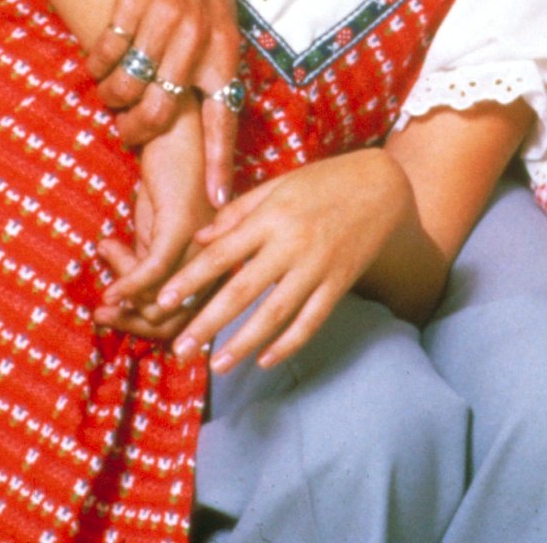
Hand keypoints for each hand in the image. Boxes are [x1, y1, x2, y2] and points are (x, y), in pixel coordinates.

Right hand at [86, 0, 240, 197]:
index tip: (214, 205)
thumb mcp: (222, 22)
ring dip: (111, 96)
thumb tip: (196, 125)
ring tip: (108, 91)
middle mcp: (200, 37)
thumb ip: (209, 68)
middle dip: (134, 133)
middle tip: (122, 131)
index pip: (224, 118)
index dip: (218, 164)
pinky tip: (96, 62)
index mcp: (226, 51)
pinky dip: (96, 63)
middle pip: (160, 112)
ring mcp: (168, 16)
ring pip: (128, 84)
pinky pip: (108, 49)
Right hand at [94, 110, 212, 336]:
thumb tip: (118, 298)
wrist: (174, 126)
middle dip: (133, 323)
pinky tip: (109, 291)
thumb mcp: (151, 229)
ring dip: (127, 303)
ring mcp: (200, 243)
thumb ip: (142, 262)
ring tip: (103, 297)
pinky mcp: (182, 225)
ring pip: (162, 300)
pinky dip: (127, 285)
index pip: (183, 316)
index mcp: (212, 263)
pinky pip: (152, 270)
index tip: (113, 316)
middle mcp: (214, 258)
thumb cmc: (165, 177)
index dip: (144, 325)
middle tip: (102, 313)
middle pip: (174, 318)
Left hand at [156, 150, 413, 372]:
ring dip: (243, 342)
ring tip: (216, 365)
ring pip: (276, 313)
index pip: (223, 252)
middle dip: (208, 322)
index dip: (192, 278)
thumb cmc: (324, 181)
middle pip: (244, 290)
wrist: (383, 186)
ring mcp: (318, 267)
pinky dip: (288, 344)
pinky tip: (264, 360)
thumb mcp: (279, 185)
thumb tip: (199, 239)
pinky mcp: (339, 283)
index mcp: (272, 216)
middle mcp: (292, 243)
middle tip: (180, 350)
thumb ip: (238, 212)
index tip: (164, 300)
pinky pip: (311, 321)